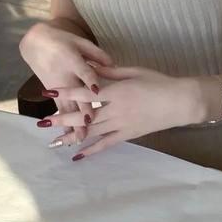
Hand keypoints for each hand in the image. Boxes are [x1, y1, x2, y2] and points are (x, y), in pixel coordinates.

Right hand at [19, 22, 112, 144]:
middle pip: (74, 95)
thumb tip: (114, 65)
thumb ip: (97, 54)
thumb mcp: (80, 42)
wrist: (36, 43)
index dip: (91, 80)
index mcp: (73, 59)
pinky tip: (67, 135)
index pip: (84, 71)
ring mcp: (57, 86)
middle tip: (89, 124)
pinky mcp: (52, 92)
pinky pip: (59, 108)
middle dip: (81, 109)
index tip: (98, 92)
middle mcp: (65, 75)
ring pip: (66, 106)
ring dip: (71, 122)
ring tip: (79, 138)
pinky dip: (63, 121)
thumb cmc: (63, 40)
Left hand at [49, 63, 201, 160]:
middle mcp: (116, 110)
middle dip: (62, 118)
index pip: (85, 92)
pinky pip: (106, 144)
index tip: (48, 92)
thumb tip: (91, 66)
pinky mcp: (128, 135)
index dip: (66, 92)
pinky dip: (92, 150)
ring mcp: (121, 125)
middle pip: (84, 115)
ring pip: (92, 132)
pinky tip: (77, 155)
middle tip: (42, 123)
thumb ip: (110, 72)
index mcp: (116, 91)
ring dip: (72, 136)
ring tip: (54, 141)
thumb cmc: (158, 82)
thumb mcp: (133, 71)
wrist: (179, 102)